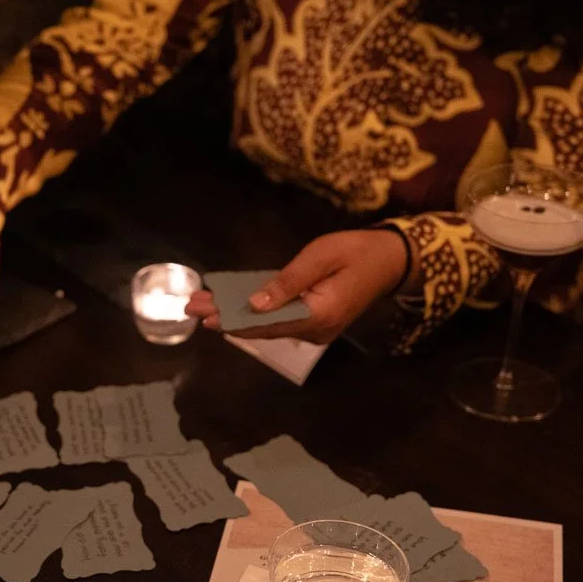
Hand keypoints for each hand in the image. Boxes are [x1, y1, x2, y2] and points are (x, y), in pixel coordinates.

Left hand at [185, 229, 409, 344]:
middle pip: (262, 327)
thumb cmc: (357, 251)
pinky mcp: (314, 322)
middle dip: (225, 316)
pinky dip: (255, 312)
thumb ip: (288, 282)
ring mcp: (315, 329)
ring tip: (204, 304)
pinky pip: (280, 319)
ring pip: (269, 325)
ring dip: (237, 314)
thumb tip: (255, 304)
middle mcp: (315, 330)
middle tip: (191, 307)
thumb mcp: (321, 256)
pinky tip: (232, 304)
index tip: (204, 314)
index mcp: (318, 315)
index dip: (232, 320)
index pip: (266, 324)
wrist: (392, 260)